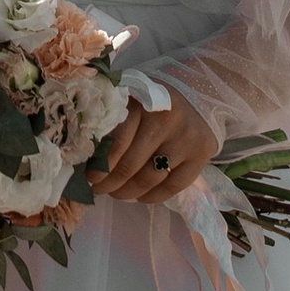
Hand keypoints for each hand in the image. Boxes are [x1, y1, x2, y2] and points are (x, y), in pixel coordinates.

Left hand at [89, 96, 219, 203]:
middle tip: (99, 189)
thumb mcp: (131, 99)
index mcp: (142, 102)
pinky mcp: (201, 154)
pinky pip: (173, 186)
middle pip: (130, 164)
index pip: (116, 142)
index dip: (100, 166)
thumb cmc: (153, 101)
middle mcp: (165, 120)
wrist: (196, 94)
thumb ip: (112, 121)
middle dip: (110, 183)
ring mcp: (186, 138)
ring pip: (150, 178)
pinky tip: (140, 196)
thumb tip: (88, 157)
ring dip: (128, 192)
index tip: (89, 177)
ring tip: (116, 194)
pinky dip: (152, 197)